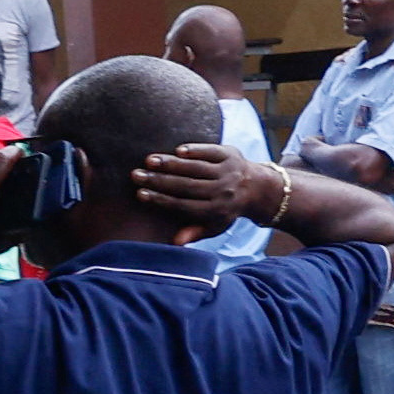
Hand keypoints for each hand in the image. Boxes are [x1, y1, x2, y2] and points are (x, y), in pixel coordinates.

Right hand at [129, 144, 259, 235]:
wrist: (258, 188)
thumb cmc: (226, 208)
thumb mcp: (215, 225)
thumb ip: (195, 232)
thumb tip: (175, 242)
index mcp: (216, 210)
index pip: (184, 205)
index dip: (161, 200)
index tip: (140, 193)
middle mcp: (223, 191)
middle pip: (187, 186)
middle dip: (159, 180)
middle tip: (136, 175)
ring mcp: (228, 172)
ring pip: (196, 168)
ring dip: (171, 163)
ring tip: (149, 160)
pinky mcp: (231, 155)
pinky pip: (211, 152)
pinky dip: (195, 150)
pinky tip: (177, 150)